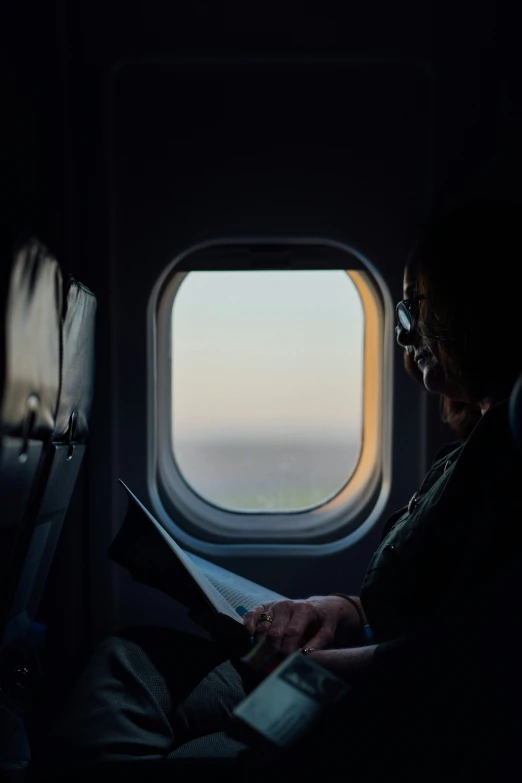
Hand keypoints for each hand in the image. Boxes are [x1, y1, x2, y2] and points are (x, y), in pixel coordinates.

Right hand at [242, 595, 358, 655]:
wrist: (318, 607)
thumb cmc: (322, 623)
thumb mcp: (327, 633)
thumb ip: (316, 646)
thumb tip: (301, 658)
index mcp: (303, 609)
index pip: (292, 633)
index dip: (288, 651)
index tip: (287, 665)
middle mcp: (287, 605)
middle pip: (275, 632)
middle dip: (274, 651)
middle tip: (274, 665)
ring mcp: (274, 604)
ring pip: (263, 626)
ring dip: (261, 644)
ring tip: (263, 659)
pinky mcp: (265, 606)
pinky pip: (253, 613)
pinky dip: (248, 624)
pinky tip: (249, 636)